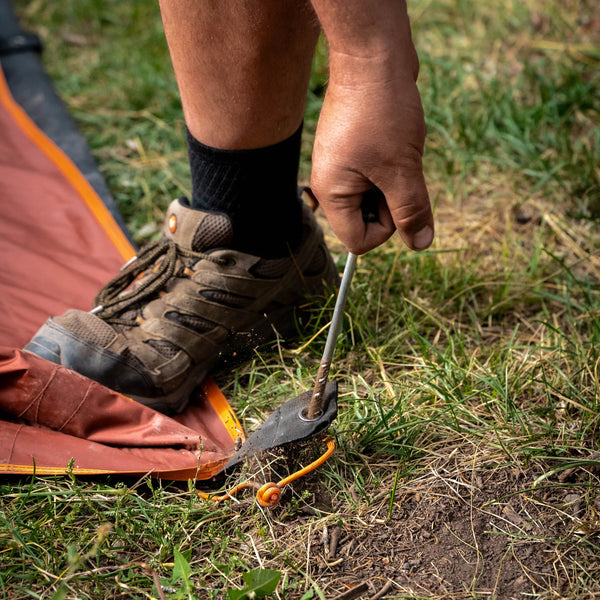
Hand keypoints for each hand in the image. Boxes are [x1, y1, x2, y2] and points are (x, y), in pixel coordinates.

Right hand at [310, 51, 433, 254]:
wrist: (373, 57)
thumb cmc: (382, 112)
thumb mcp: (402, 169)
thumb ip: (411, 211)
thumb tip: (420, 245)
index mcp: (331, 193)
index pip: (358, 241)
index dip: (386, 229)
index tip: (398, 196)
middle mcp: (329, 183)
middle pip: (365, 220)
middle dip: (391, 202)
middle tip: (398, 168)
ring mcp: (340, 165)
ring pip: (374, 196)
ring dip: (394, 182)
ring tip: (395, 149)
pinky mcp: (352, 151)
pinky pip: (375, 175)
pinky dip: (391, 165)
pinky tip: (392, 138)